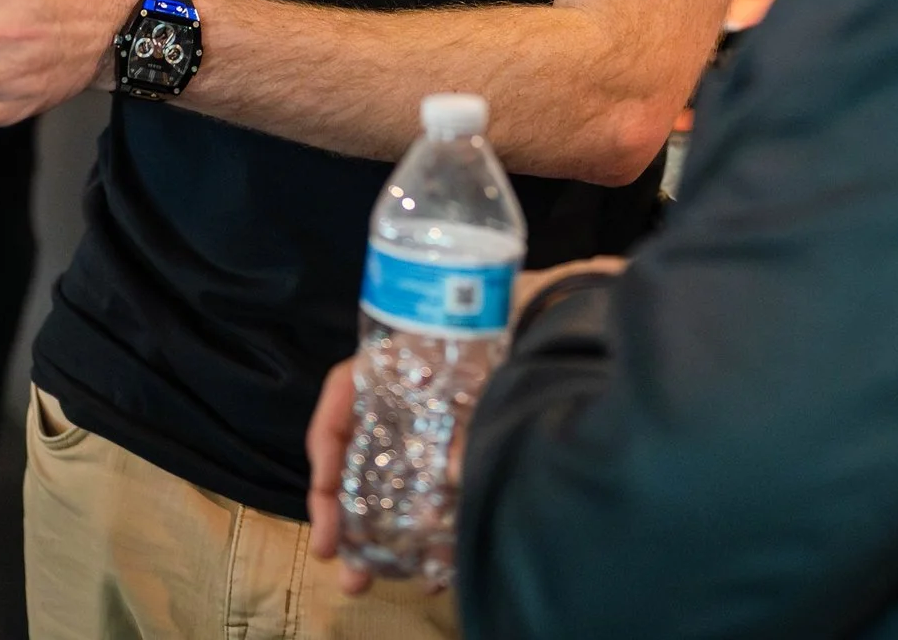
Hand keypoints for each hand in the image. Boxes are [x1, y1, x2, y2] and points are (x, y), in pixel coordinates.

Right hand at [304, 257, 627, 593]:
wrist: (570, 318)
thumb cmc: (516, 325)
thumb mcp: (485, 365)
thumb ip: (469, 421)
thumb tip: (453, 477)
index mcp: (396, 363)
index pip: (341, 401)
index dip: (326, 449)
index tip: (326, 494)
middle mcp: (408, 398)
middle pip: (358, 455)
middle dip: (342, 513)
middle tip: (336, 559)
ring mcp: (437, 430)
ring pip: (394, 487)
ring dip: (376, 535)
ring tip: (365, 579)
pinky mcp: (465, 457)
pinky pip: (436, 501)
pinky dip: (428, 537)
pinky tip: (432, 573)